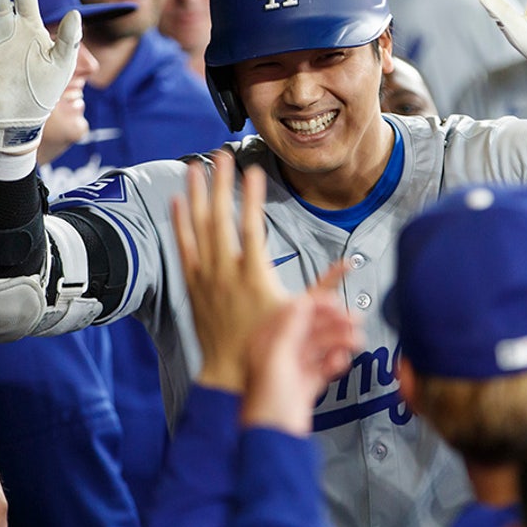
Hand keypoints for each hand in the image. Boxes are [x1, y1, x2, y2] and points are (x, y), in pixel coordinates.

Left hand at [171, 153, 345, 391]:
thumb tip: (349, 266)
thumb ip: (325, 287)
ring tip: (196, 167)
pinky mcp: (192, 285)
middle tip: (221, 154)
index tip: (255, 171)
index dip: (252, 198)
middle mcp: (225, 272)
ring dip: (196, 195)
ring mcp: (205, 277)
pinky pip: (183, 248)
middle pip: (219, 219)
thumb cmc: (268, 344)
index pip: (252, 227)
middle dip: (220, 184)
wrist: (229, 372)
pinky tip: (177, 201)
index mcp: (254, 277)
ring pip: (197, 228)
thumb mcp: (300, 314)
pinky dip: (179, 223)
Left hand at [240, 290, 362, 435]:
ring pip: (321, 347)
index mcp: (266, 342)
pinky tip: (340, 361)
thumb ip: (291, 328)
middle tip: (354, 320)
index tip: (335, 300)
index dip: (316, 304)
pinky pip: (324, 367)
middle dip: (334, 323)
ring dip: (339, 341)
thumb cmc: (266, 405)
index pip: (293, 314)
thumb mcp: (277, 358)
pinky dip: (334, 362)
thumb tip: (301, 302)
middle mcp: (279, 354)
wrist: (275, 440)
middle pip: (311, 329)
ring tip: (355, 340)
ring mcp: (293, 370)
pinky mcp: (305, 386)